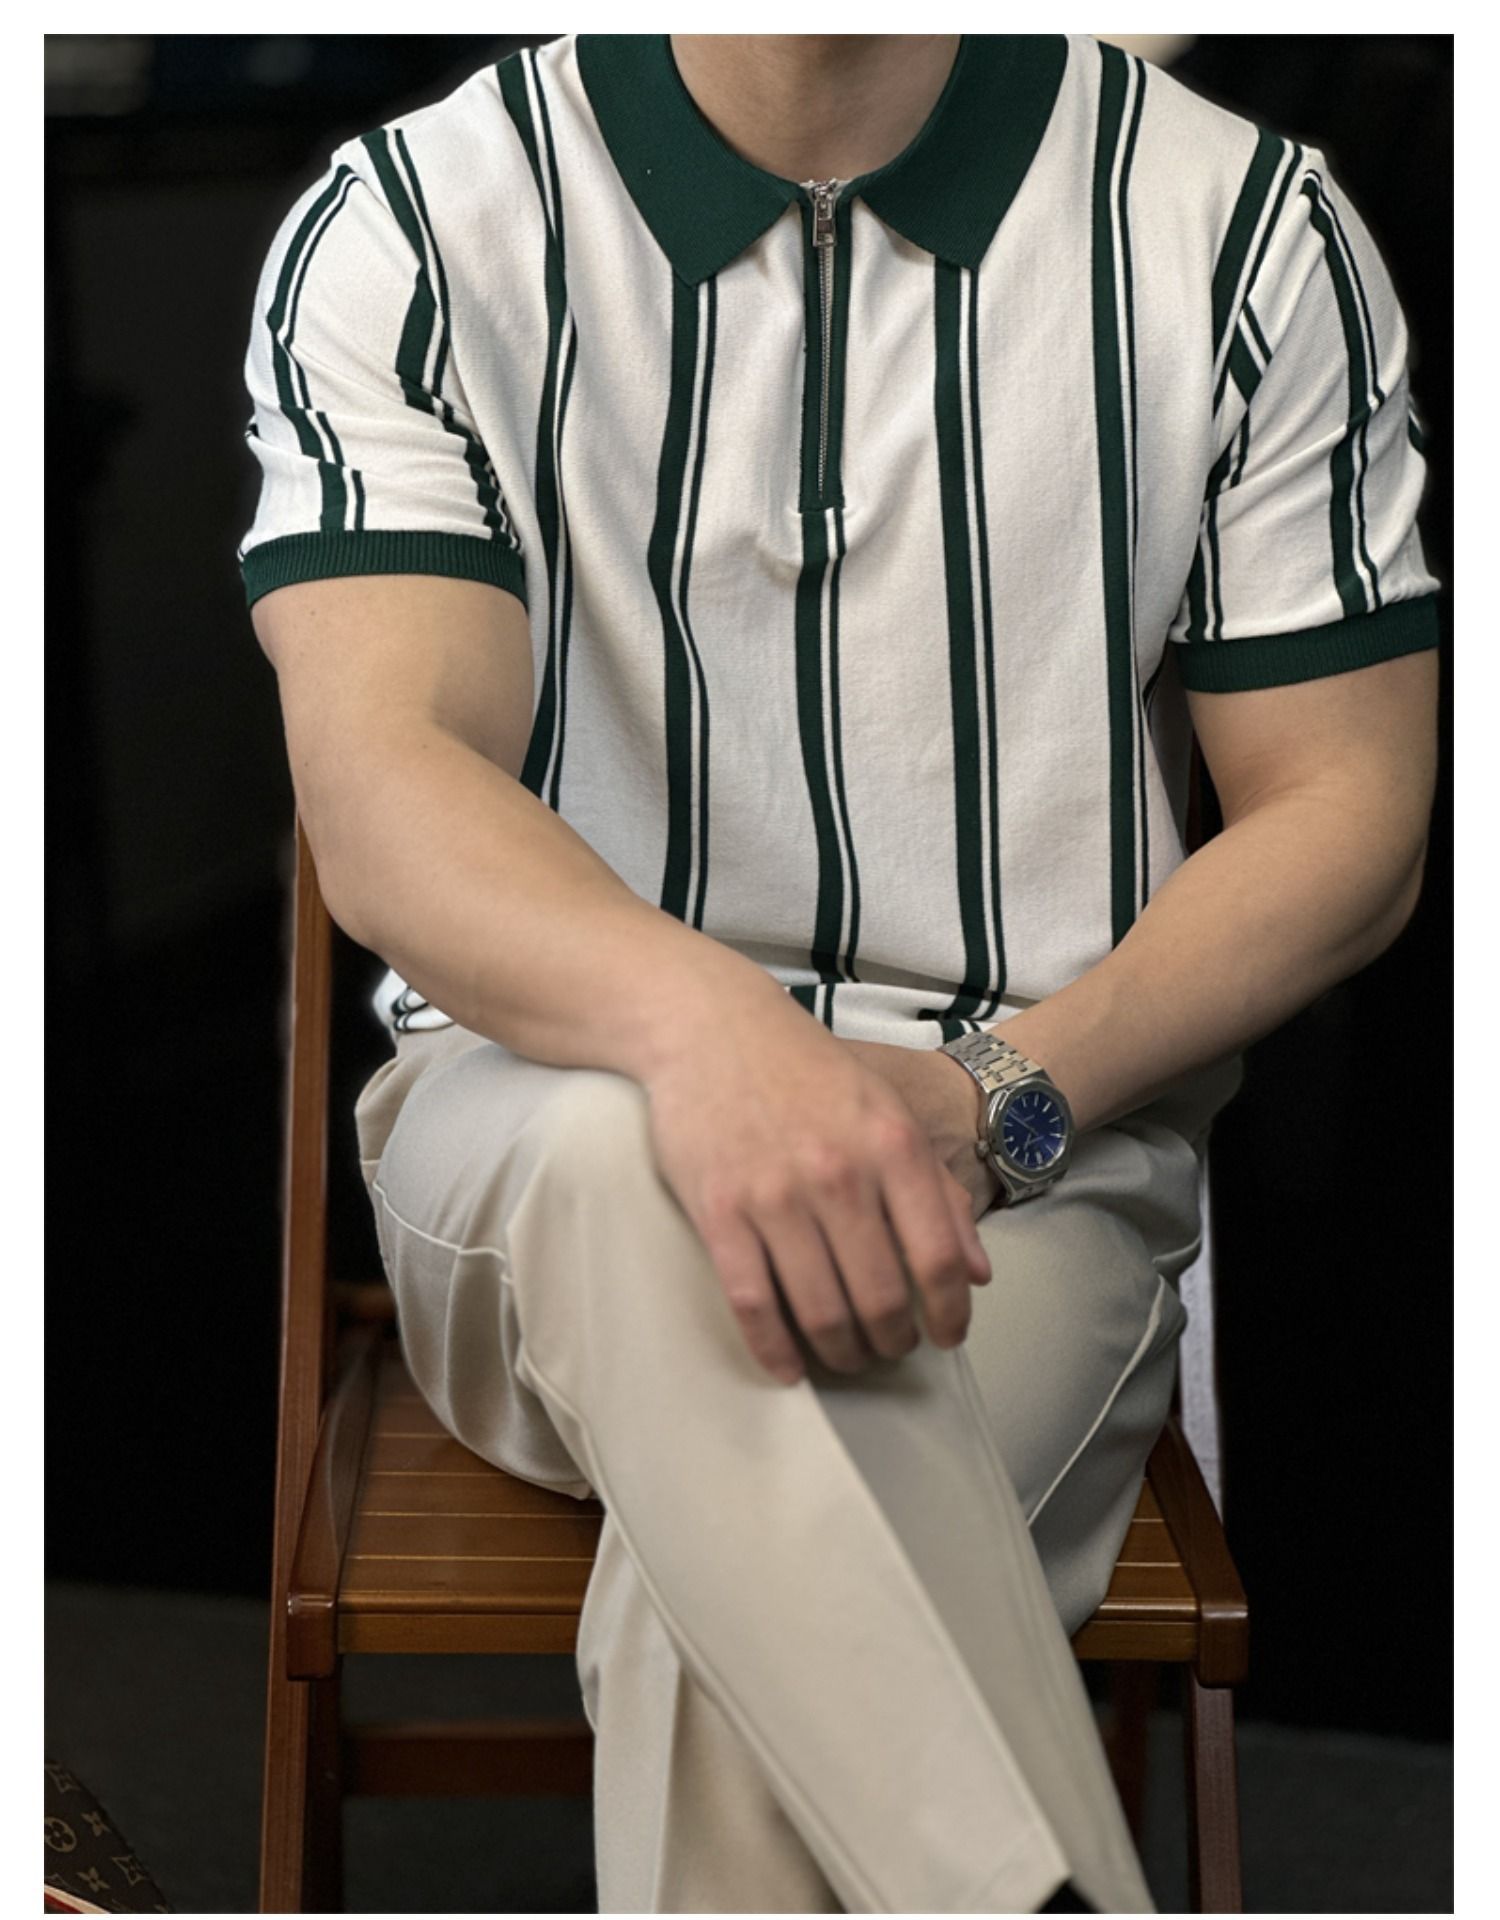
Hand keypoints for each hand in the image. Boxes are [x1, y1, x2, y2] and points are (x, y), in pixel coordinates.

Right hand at [641, 986, 993, 1383]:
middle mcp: (840, 1173)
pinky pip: (753, 1302)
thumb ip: (938, 1190)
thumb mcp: (888, 1110)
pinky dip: (774, 1348)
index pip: (939, 1257)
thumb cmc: (806, 1071)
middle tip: (890, 1348)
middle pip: (883, 1297)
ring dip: (841, 1350)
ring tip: (846, 1355)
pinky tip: (789, 1367)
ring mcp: (776, 1194)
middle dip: (893, 1340)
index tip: (946, 1336)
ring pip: (821, 1310)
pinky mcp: (719, 1210)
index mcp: (892, 1145)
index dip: (951, 1312)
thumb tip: (977, 1273)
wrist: (711, 1026)